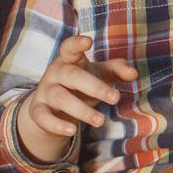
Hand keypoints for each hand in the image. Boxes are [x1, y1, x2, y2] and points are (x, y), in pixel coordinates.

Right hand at [14, 34, 137, 164]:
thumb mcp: (100, 74)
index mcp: (68, 60)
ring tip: (101, 121)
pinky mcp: (38, 111)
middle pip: (71, 75)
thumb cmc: (81, 85)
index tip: (88, 41)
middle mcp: (54, 73)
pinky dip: (57, 125)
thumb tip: (134, 73)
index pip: (69, 47)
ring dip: (81, 110)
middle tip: (115, 98)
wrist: (52, 107)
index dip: (77, 43)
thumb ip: (117, 69)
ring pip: (60, 97)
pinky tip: (72, 130)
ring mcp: (45, 92)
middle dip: (93, 86)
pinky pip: (44, 117)